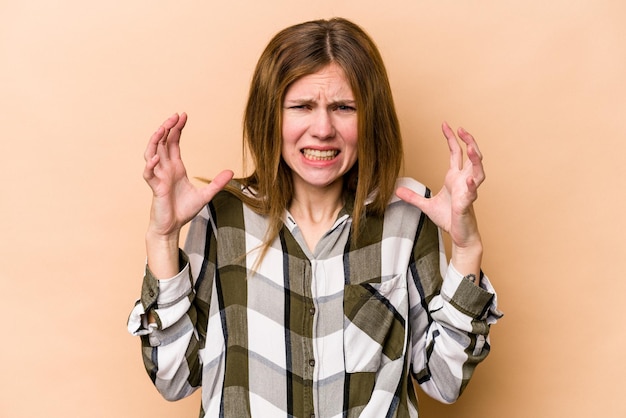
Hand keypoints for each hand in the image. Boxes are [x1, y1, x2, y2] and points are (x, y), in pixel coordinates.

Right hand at [143, 113, 233, 239]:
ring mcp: (158, 177)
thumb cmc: (184, 211)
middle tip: (175, 115)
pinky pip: (149, 174)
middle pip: (162, 142)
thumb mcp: (205, 195)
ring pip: (151, 153)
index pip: (173, 142)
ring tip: (162, 128)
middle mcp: (165, 169)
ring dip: (155, 140)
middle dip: (167, 128)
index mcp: (175, 167)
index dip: (177, 129)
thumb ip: (217, 183)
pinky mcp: (155, 188)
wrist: (172, 227)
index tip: (183, 116)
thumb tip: (231, 172)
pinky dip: (151, 165)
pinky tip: (157, 158)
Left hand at [396, 122, 484, 274]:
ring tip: (472, 148)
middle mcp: (464, 182)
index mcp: (455, 178)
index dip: (452, 138)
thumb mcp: (426, 205)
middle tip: (462, 129)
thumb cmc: (448, 219)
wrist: (459, 236)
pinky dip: (472, 187)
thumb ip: (412, 197)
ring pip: (478, 172)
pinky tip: (469, 182)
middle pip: (472, 157)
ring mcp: (468, 192)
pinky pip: (472, 194)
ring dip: (476, 160)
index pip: (456, 153)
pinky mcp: (467, 205)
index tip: (445, 124)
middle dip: (469, 142)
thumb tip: (396, 191)